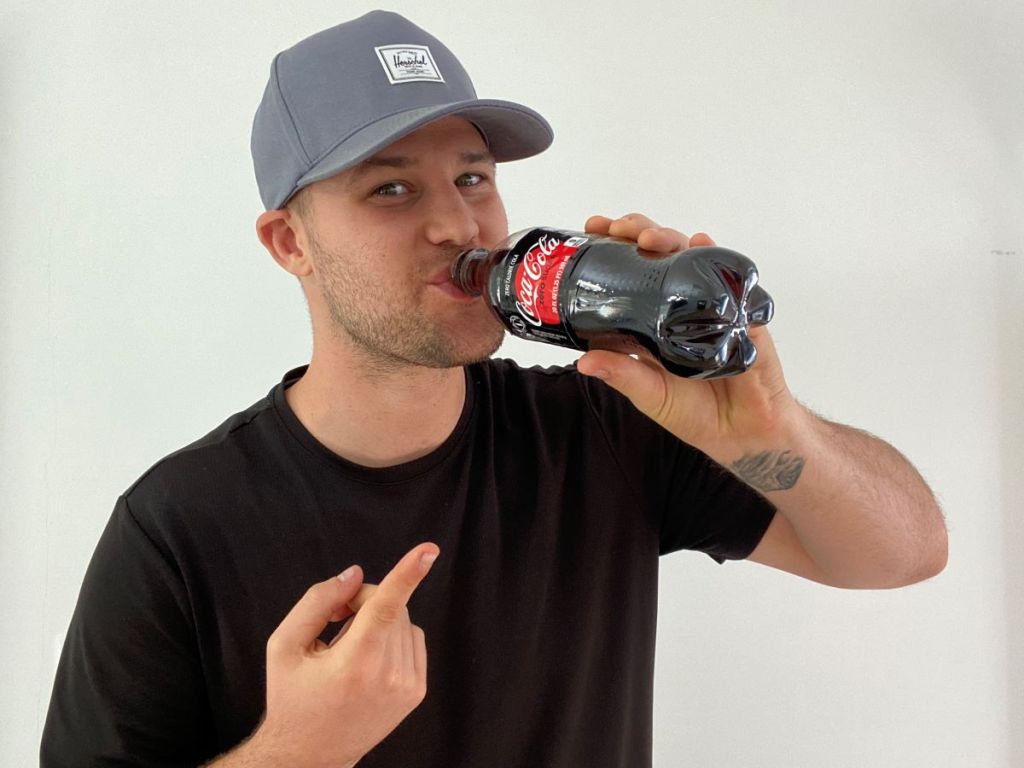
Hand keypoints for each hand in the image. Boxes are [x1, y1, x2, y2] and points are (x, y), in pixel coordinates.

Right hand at [251, 543, 439, 767]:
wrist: (309, 756)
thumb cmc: (292, 699)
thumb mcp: (284, 647)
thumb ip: (317, 602)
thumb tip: (354, 576)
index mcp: (354, 664)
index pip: (386, 607)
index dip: (408, 573)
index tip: (429, 550)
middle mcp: (387, 676)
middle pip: (390, 606)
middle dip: (364, 602)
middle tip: (336, 621)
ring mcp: (407, 686)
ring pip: (405, 620)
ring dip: (379, 620)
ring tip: (349, 648)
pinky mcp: (416, 692)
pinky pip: (413, 639)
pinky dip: (393, 636)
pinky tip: (368, 658)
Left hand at [577, 213, 800, 461]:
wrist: (743, 432)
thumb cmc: (696, 413)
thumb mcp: (650, 394)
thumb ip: (623, 375)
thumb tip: (583, 362)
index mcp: (652, 319)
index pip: (629, 272)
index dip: (612, 248)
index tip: (591, 232)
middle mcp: (679, 303)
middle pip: (657, 253)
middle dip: (635, 231)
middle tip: (615, 229)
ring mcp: (710, 302)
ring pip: (688, 255)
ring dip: (668, 238)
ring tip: (649, 238)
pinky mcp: (740, 309)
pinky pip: (728, 274)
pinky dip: (714, 254)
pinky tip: (700, 241)